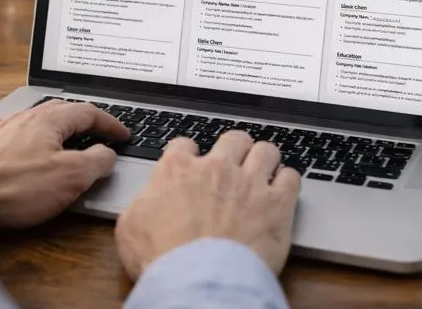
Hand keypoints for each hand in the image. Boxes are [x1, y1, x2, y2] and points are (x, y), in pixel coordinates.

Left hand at [0, 100, 128, 233]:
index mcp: (49, 118)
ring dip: (61, 133)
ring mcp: (4, 130)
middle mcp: (26, 117)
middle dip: (86, 123)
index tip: (123, 134)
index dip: (111, 123)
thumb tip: (108, 154)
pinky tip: (34, 159)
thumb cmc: (14, 186)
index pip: (89, 111)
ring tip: (71, 147)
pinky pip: (21, 138)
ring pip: (41, 124)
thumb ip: (97, 161)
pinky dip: (38, 145)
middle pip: (64, 112)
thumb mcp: (71, 177)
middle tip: (100, 136)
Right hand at [114, 130, 300, 278]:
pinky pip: (291, 177)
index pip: (184, 144)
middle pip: (232, 138)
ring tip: (264, 171)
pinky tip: (283, 190)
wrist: (196, 282)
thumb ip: (142, 203)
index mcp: (177, 170)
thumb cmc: (162, 259)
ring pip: (266, 150)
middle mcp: (216, 169)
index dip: (189, 154)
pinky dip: (287, 181)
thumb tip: (148, 199)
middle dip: (234, 149)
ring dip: (264, 160)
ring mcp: (249, 183)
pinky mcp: (277, 205)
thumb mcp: (130, 227)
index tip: (193, 163)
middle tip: (234, 164)